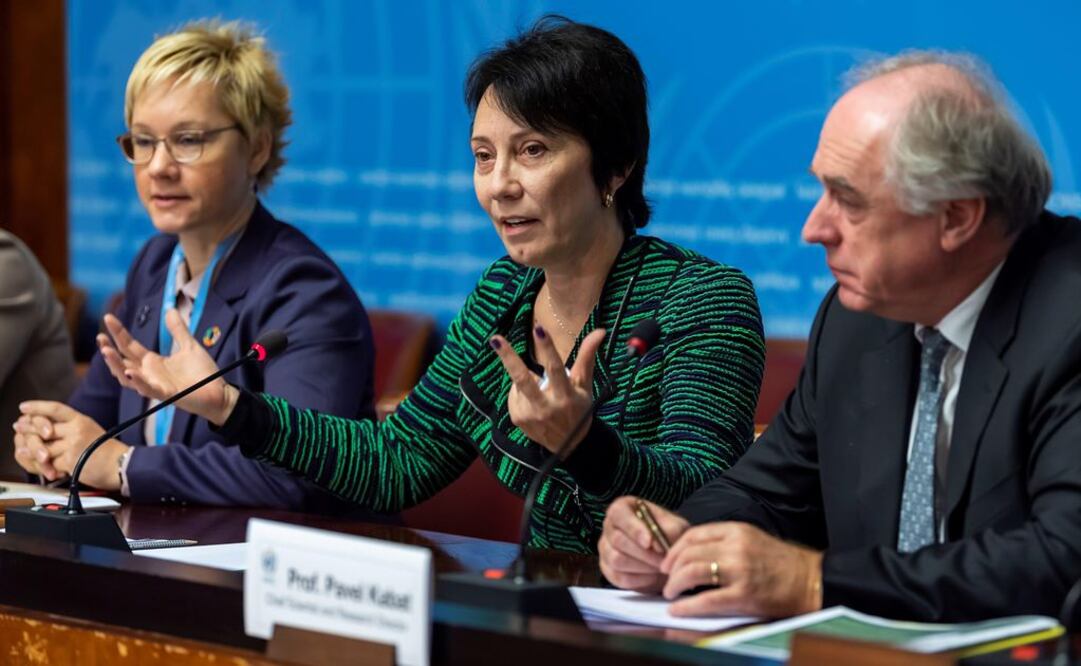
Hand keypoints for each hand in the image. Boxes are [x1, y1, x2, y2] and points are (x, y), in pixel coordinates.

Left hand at [15, 402, 127, 489]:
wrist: (120, 465)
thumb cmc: (106, 450)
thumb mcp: (89, 430)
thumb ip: (69, 427)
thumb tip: (45, 429)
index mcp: (81, 420)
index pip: (55, 409)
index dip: (37, 407)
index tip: (24, 407)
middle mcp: (76, 429)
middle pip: (43, 427)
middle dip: (27, 429)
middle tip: (18, 428)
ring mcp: (73, 445)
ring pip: (43, 448)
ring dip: (34, 453)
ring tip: (25, 452)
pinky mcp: (70, 461)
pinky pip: (50, 464)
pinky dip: (46, 468)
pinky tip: (46, 469)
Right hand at [98, 309, 236, 424]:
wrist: (219, 394)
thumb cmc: (203, 374)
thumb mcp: (189, 346)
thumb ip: (178, 330)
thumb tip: (170, 309)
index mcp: (152, 362)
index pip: (129, 346)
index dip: (118, 332)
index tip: (108, 317)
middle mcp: (149, 374)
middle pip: (122, 361)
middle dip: (109, 349)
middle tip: (100, 336)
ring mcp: (155, 385)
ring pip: (127, 377)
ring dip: (116, 365)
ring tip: (106, 351)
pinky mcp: (166, 394)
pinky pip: (148, 389)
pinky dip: (138, 381)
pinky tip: (130, 371)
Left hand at [490, 325, 605, 456]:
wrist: (569, 445)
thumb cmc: (579, 408)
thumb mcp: (585, 384)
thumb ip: (587, 357)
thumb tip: (600, 331)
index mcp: (565, 395)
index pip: (555, 368)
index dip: (547, 348)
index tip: (539, 329)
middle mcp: (545, 406)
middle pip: (522, 379)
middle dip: (508, 357)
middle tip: (495, 340)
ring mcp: (529, 414)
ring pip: (519, 384)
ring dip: (524, 376)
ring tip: (540, 387)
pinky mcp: (518, 419)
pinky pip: (515, 394)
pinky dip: (521, 390)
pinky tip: (533, 399)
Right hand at [599, 496, 689, 592]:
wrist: (667, 557)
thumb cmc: (669, 536)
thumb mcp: (676, 527)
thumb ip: (669, 530)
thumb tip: (656, 545)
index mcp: (623, 508)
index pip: (619, 513)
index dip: (633, 529)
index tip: (649, 542)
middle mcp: (610, 526)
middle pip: (618, 540)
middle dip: (644, 553)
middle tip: (664, 560)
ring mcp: (606, 548)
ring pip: (617, 560)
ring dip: (642, 567)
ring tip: (659, 567)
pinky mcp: (608, 569)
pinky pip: (619, 577)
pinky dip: (638, 580)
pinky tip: (651, 575)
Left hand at [660, 522, 822, 617]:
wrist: (810, 580)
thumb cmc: (780, 562)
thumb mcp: (751, 538)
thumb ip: (723, 541)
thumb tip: (692, 553)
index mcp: (736, 530)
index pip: (693, 534)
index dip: (674, 548)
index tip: (668, 560)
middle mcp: (735, 547)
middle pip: (688, 553)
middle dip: (670, 568)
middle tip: (665, 578)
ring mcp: (739, 571)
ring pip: (692, 572)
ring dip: (674, 584)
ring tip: (670, 593)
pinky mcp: (744, 595)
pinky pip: (706, 600)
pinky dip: (687, 606)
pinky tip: (678, 609)